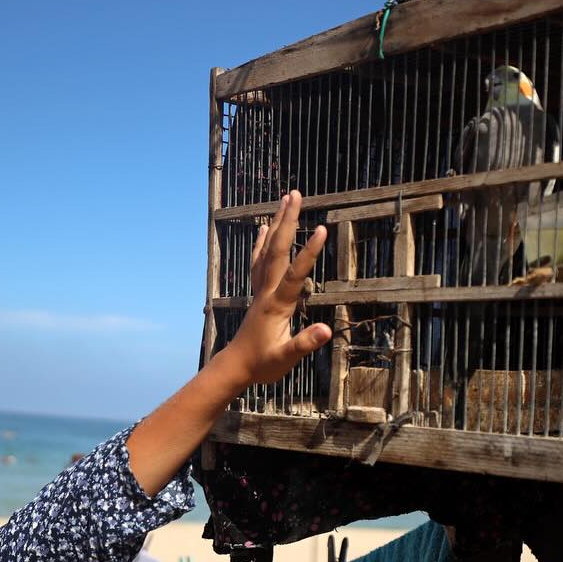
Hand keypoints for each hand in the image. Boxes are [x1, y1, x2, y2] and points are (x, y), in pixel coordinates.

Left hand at [218, 191, 331, 386]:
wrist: (236, 367)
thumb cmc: (262, 364)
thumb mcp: (286, 359)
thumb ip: (305, 344)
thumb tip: (326, 330)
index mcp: (277, 304)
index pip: (296, 274)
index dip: (310, 252)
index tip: (323, 228)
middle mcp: (267, 291)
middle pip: (277, 250)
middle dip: (288, 221)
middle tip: (295, 194)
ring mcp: (261, 290)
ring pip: (268, 250)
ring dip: (277, 223)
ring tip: (286, 199)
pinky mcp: (259, 293)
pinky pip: (259, 260)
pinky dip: (262, 241)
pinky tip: (265, 227)